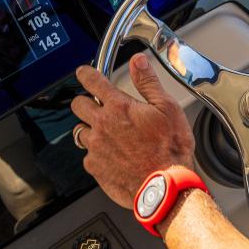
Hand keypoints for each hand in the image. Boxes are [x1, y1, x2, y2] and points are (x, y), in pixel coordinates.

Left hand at [72, 55, 195, 207]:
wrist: (165, 187)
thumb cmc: (170, 150)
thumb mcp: (167, 108)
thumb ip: (148, 83)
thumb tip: (138, 61)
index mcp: (119, 107)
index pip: (92, 81)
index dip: (86, 74)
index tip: (84, 73)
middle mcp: (102, 125)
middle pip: (78, 105)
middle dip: (85, 102)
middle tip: (98, 106)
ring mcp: (96, 147)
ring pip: (80, 131)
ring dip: (91, 129)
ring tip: (109, 135)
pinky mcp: (94, 167)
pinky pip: (88, 156)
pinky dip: (97, 154)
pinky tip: (113, 157)